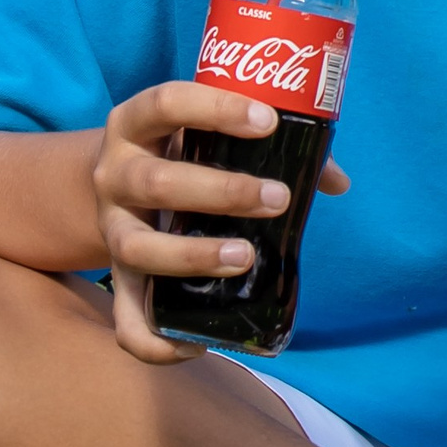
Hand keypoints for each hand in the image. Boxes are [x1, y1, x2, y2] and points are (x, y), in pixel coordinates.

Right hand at [93, 78, 347, 364]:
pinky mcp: (115, 277)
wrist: (115, 184)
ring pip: (138, 248)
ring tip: (246, 257)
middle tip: (277, 198)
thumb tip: (335, 180)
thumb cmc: (181, 152)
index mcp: (136, 123)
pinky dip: (154, 340)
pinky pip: (125, 320)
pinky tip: (198, 345)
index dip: (216, 109)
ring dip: (194, 256)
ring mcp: (111, 228)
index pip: (167, 102)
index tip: (269, 122)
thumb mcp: (207, 134)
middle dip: (221, 192)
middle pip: (156, 182)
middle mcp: (114, 173)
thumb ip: (268, 148)